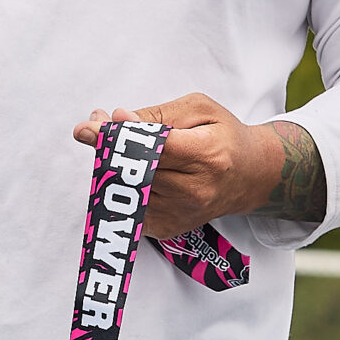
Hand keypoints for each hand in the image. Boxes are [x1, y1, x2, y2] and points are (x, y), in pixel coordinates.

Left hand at [71, 93, 324, 240]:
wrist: (250, 177)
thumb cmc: (224, 137)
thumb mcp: (199, 110)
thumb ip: (157, 115)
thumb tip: (119, 118)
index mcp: (207, 156)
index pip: (155, 149)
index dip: (120, 138)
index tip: (89, 127)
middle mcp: (195, 191)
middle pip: (136, 171)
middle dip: (108, 149)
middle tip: (95, 129)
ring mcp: (181, 214)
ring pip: (128, 190)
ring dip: (111, 167)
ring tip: (116, 146)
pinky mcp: (168, 229)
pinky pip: (130, 207)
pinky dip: (124, 188)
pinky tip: (131, 172)